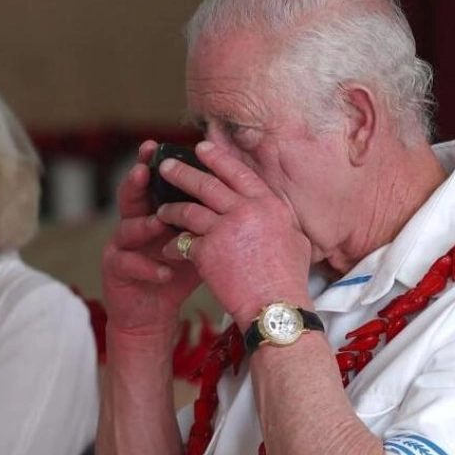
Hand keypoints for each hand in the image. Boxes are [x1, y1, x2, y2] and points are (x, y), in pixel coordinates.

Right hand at [102, 140, 202, 337]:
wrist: (152, 313)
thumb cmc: (177, 273)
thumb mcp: (196, 241)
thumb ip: (206, 218)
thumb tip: (239, 193)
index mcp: (152, 212)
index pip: (153, 183)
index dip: (153, 164)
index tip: (159, 145)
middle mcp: (133, 224)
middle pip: (131, 197)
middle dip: (136, 182)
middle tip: (145, 168)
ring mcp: (121, 247)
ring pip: (126, 229)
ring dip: (143, 225)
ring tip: (159, 222)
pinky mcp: (115, 271)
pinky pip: (129, 264)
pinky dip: (148, 268)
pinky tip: (165, 272)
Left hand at [154, 141, 312, 325]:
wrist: (276, 307)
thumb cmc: (288, 280)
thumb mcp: (295, 238)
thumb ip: (278, 218)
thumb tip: (269, 207)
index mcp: (268, 204)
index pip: (238, 172)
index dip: (217, 158)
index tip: (201, 147)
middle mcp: (246, 210)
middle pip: (207, 184)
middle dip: (183, 172)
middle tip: (166, 165)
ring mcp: (225, 229)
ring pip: (189, 210)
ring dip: (171, 208)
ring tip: (160, 208)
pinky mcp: (207, 251)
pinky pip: (182, 242)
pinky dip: (174, 245)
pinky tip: (169, 249)